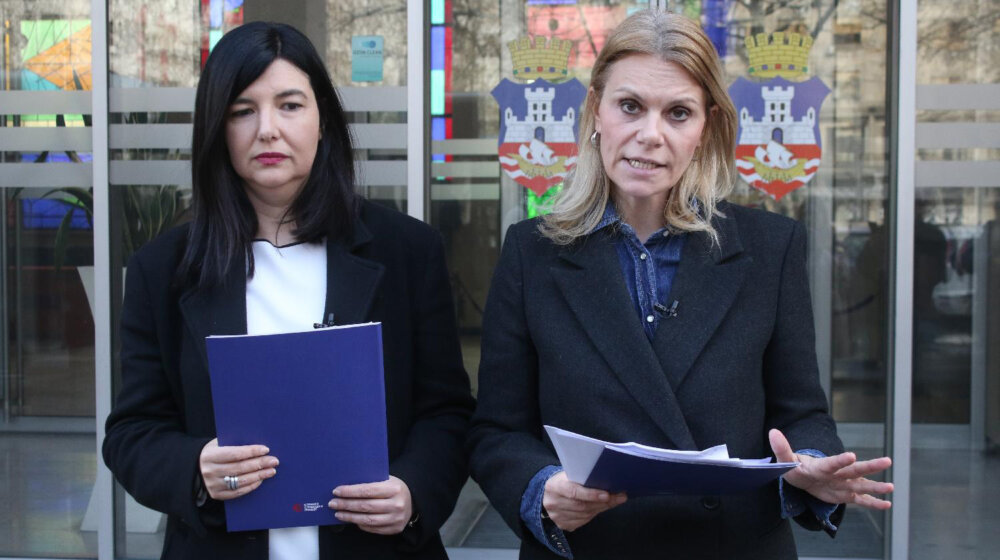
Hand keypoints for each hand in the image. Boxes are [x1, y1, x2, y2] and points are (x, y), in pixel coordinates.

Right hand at [199, 438, 277, 500]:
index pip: (234, 454)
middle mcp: (210, 471)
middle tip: (274, 461)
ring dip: (259, 476)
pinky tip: (260, 480)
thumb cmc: (212, 453)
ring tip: (271, 471)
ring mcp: (213, 485)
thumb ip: (233, 443)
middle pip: (239, 468)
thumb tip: (256, 444)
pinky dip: (251, 486)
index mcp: (210, 456)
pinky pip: (237, 492)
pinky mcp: (217, 494)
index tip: (265, 449)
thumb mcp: (218, 444)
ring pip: (240, 481)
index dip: (251, 451)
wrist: (194, 468)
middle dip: (259, 464)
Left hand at [329, 475, 412, 534]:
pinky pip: (373, 528)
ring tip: (338, 514)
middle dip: (346, 504)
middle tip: (333, 503)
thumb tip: (346, 486)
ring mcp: (396, 518)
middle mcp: (396, 504)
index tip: (336, 491)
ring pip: (367, 520)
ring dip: (350, 517)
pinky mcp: (394, 529)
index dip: (350, 492)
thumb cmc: (393, 488)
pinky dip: (360, 524)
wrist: (412, 501)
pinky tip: (352, 520)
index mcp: (394, 488)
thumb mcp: (386, 480)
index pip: (367, 490)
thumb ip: (370, 482)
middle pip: (365, 506)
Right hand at [542, 471, 626, 531]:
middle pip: (582, 505)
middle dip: (603, 502)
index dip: (591, 494)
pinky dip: (594, 514)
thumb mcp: (568, 474)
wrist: (546, 494)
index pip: (573, 491)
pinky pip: (583, 521)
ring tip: (613, 501)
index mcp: (553, 486)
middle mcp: (553, 503)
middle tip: (619, 497)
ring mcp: (557, 516)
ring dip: (601, 508)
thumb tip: (608, 480)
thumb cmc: (562, 481)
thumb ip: (583, 477)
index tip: (607, 494)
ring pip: (585, 515)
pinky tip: (600, 507)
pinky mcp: (562, 524)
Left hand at [769, 429, 892, 509]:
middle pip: (853, 470)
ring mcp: (842, 484)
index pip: (831, 463)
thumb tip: (772, 432)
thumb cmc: (794, 466)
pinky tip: (886, 505)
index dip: (840, 460)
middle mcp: (836, 474)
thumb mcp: (785, 459)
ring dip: (875, 486)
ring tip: (890, 487)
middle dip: (869, 467)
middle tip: (887, 461)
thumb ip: (781, 447)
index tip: (852, 455)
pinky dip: (872, 503)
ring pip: (861, 484)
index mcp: (821, 466)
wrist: (801, 476)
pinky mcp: (844, 494)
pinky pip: (860, 500)